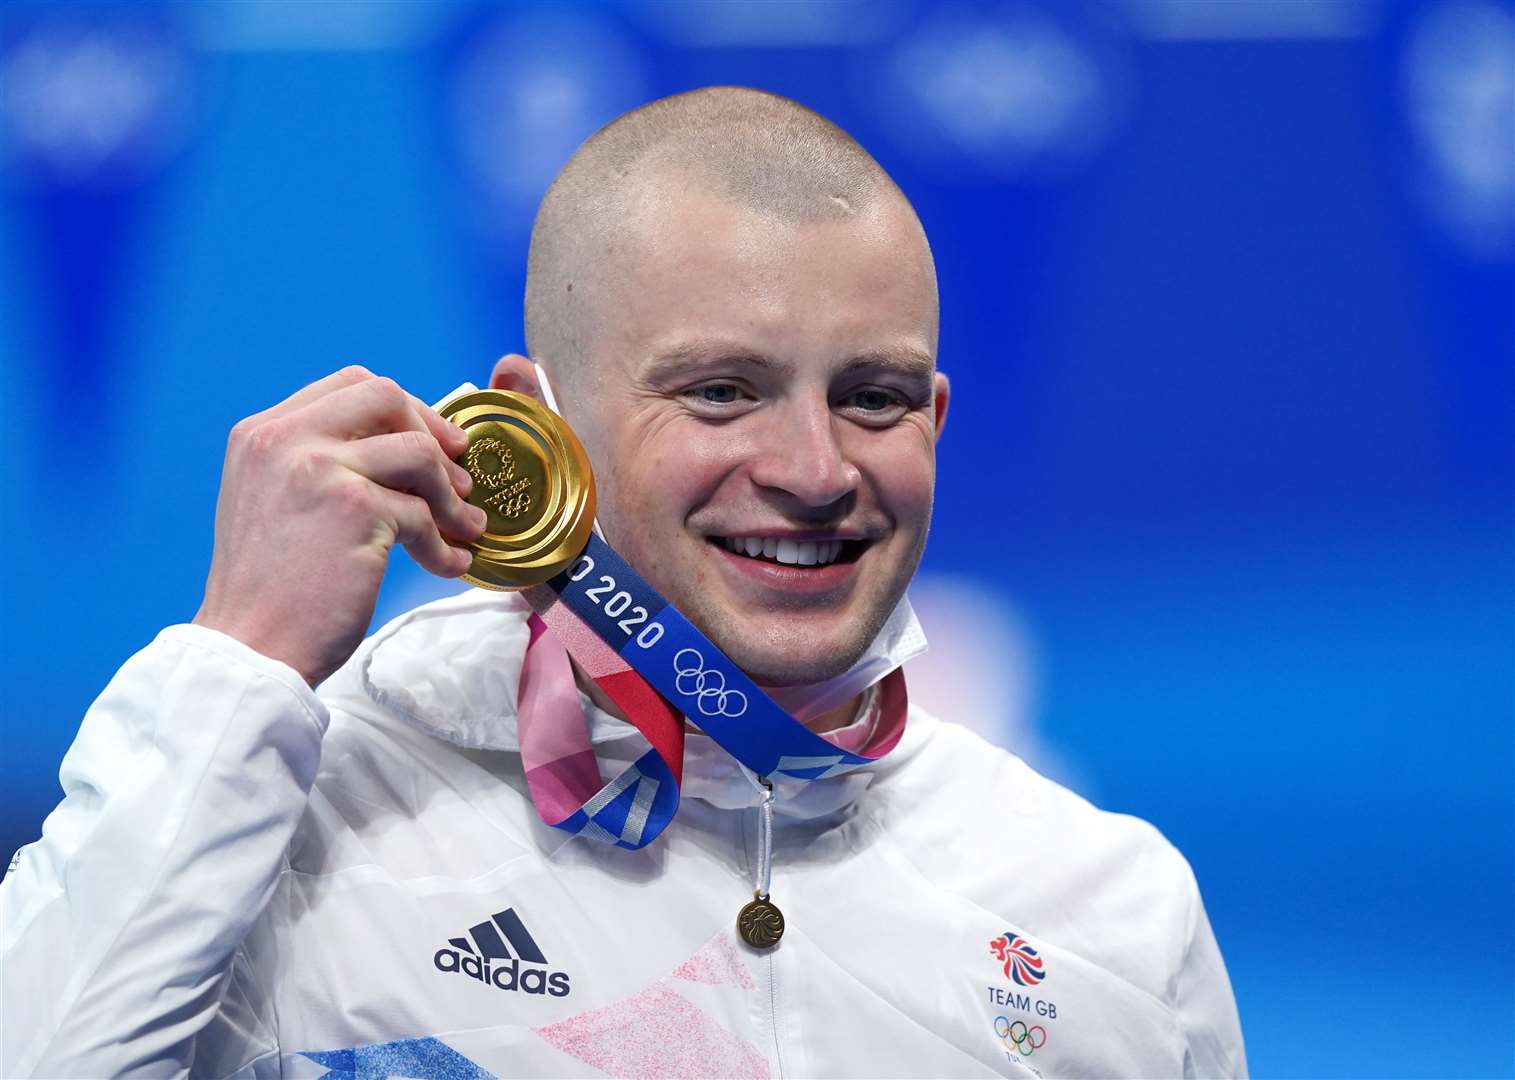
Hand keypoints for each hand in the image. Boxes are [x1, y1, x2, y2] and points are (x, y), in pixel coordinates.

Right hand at [193, 366, 486, 685]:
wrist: (250, 647)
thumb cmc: (271, 588)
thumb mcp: (275, 501)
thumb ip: (320, 463)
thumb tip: (403, 445)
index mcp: (263, 432)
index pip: (349, 385)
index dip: (403, 408)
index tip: (432, 441)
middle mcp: (285, 439)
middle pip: (385, 397)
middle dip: (433, 432)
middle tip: (459, 478)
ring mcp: (320, 469)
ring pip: (418, 451)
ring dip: (451, 495)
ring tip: (464, 529)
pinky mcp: (355, 509)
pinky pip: (424, 514)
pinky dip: (445, 544)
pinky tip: (449, 565)